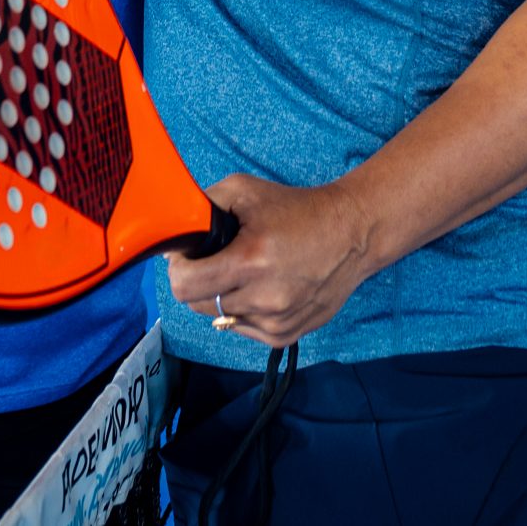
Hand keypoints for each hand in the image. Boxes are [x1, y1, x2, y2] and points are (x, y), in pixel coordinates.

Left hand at [166, 175, 377, 350]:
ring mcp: (276, 322)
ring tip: (244, 272)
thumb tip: (175, 234)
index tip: (187, 257)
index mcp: (251, 261)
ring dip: (222, 297)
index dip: (179, 268)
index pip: (185, 285)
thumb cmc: (297, 209)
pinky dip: (243, 310)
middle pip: (198, 304)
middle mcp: (264, 298)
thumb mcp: (245, 190)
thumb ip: (202, 207)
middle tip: (215, 260)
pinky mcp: (286, 336)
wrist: (352, 234)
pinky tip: (261, 287)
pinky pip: (242, 328)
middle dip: (198, 281)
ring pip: (219, 318)